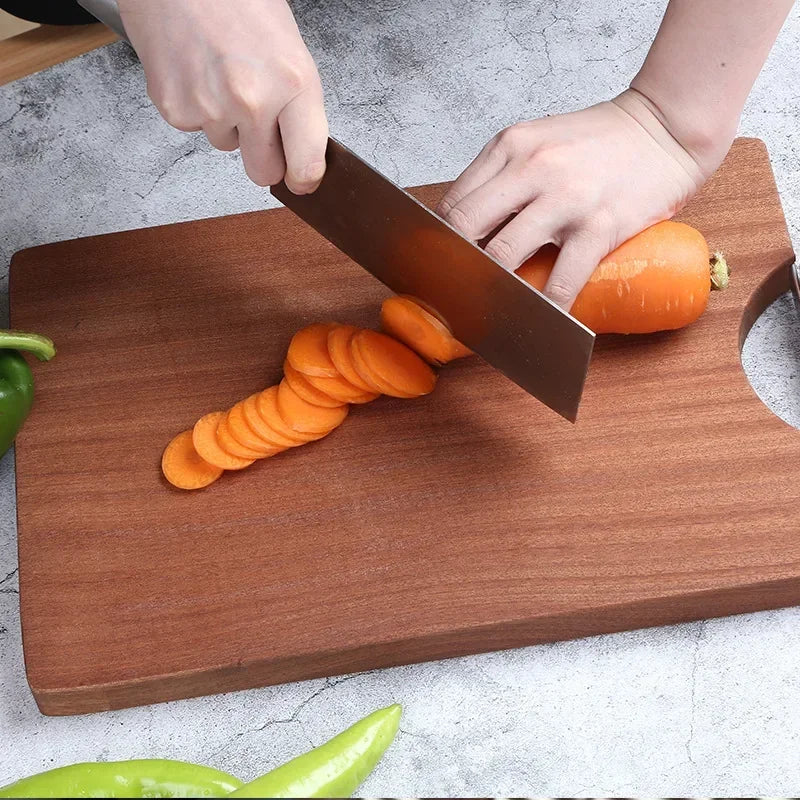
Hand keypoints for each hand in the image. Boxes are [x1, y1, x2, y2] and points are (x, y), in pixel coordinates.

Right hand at [119, 0, 327, 192]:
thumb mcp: (288, 49)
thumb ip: (296, 104)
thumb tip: (300, 150)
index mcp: (293, 83)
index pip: (305, 163)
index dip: (303, 178)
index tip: (301, 180)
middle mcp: (254, 101)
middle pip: (263, 172)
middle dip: (263, 157)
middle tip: (256, 122)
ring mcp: (212, 108)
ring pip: (226, 145)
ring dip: (226, 121)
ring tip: (219, 73)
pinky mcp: (176, 110)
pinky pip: (194, 128)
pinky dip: (195, 106)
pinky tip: (196, 71)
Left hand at [437, 89, 725, 310]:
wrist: (666, 128)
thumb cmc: (598, 141)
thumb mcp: (538, 140)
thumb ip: (502, 175)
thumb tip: (463, 225)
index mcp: (509, 146)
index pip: (453, 202)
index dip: (436, 242)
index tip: (434, 269)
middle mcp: (532, 168)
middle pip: (466, 228)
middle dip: (451, 267)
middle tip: (448, 296)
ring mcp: (567, 197)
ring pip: (504, 255)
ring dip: (488, 289)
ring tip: (483, 310)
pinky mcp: (600, 225)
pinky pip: (562, 279)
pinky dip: (546, 307)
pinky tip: (538, 320)